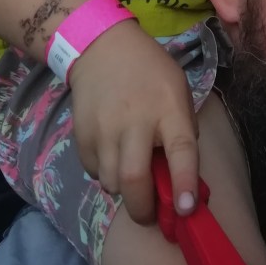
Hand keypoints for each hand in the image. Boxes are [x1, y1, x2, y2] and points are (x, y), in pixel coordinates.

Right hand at [69, 20, 198, 223]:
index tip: (185, 210)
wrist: (103, 49)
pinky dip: (106, 174)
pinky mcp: (81, 136)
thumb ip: (182, 133)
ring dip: (124, 189)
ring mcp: (104, 129)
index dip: (184, 183)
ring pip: (112, 183)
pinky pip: (94, 172)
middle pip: (134, 178)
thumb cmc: (151, 74)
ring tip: (132, 171)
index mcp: (169, 108)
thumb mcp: (178, 93)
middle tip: (151, 215)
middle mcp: (135, 120)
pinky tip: (113, 154)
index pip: (180, 150)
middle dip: (143, 208)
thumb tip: (182, 181)